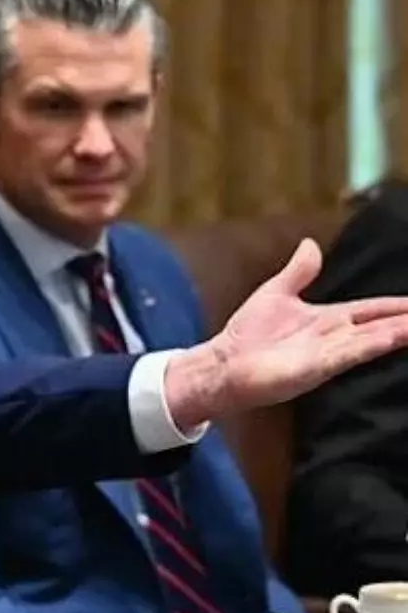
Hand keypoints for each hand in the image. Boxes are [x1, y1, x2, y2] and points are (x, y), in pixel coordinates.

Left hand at [166, 238, 407, 428]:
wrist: (222, 363)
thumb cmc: (246, 335)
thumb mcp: (276, 293)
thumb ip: (298, 272)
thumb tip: (310, 244)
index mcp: (328, 319)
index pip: (372, 310)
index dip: (397, 307)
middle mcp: (334, 338)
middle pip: (382, 327)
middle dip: (407, 322)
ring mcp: (327, 354)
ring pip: (374, 340)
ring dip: (400, 333)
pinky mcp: (316, 368)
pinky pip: (349, 354)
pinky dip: (372, 346)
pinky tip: (394, 338)